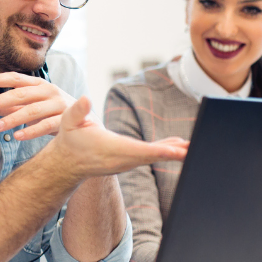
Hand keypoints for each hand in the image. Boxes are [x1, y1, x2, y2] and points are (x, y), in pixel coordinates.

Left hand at [0, 72, 77, 140]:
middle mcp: (50, 91)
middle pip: (21, 94)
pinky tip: (17, 136)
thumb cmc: (54, 112)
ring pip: (32, 110)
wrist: (87, 124)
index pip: (17, 78)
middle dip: (0, 101)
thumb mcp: (31, 106)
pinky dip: (31, 131)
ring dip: (12, 119)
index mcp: (40, 84)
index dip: (0, 79)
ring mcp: (59, 104)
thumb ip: (8, 105)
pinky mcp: (66, 120)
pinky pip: (46, 126)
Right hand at [50, 97, 187, 179]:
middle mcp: (121, 159)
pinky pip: (149, 155)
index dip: (159, 150)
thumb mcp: (68, 121)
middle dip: (173, 153)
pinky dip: (165, 150)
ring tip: (192, 147)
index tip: (176, 151)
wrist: (68, 162)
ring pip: (153, 156)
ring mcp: (126, 162)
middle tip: (194, 149)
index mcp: (110, 149)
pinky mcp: (128, 160)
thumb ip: (78, 110)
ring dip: (173, 152)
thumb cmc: (70, 139)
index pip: (138, 150)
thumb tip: (85, 98)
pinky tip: (179, 146)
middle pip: (152, 156)